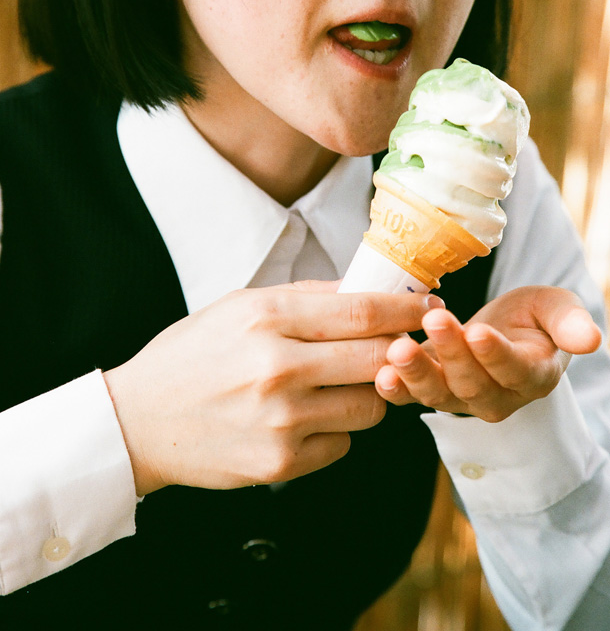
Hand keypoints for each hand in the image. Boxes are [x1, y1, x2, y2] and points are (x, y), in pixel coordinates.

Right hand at [103, 282, 437, 494]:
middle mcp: (278, 368)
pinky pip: (342, 445)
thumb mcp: (241, 305)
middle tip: (405, 346)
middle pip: (379, 358)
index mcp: (267, 317)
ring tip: (339, 384)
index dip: (407, 307)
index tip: (431, 304)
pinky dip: (335, 430)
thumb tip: (370, 291)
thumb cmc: (193, 354)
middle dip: (402, 351)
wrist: (140, 420)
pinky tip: (305, 417)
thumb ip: (308, 297)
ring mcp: (281, 421)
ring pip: (370, 407)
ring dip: (369, 394)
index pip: (362, 310)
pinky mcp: (280, 464)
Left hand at [375, 286, 601, 421]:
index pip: (514, 370)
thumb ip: (568, 322)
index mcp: (532, 375)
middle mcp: (498, 396)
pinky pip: (413, 397)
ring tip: (398, 350)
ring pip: (440, 394)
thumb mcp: (554, 309)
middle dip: (451, 353)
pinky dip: (396, 391)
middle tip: (434, 321)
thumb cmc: (532, 318)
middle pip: (473, 383)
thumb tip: (591, 338)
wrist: (505, 331)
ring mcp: (462, 398)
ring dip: (417, 373)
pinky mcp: (433, 391)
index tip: (479, 332)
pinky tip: (380, 377)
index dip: (495, 355)